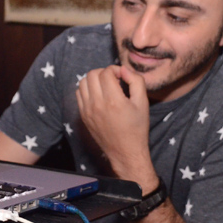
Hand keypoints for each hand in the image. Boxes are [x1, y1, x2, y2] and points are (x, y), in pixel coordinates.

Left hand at [76, 65, 155, 187]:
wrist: (125, 152)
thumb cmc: (136, 128)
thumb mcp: (143, 103)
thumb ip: (136, 81)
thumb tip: (123, 69)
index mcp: (113, 100)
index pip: (106, 72)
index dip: (115, 70)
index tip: (122, 76)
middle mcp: (97, 104)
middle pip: (92, 74)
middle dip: (103, 72)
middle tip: (113, 79)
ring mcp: (87, 111)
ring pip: (82, 83)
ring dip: (93, 80)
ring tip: (105, 86)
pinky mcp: (83, 116)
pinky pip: (79, 94)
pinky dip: (87, 90)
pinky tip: (98, 95)